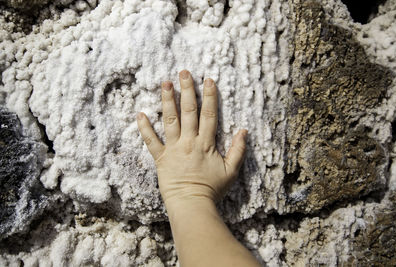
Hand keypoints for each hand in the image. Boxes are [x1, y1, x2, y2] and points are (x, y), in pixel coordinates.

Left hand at [137, 70, 246, 204]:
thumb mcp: (231, 171)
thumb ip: (238, 151)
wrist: (191, 204)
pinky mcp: (160, 158)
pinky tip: (140, 114)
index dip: (209, 96)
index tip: (208, 80)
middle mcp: (189, 142)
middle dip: (187, 90)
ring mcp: (173, 149)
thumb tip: (243, 131)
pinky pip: (151, 141)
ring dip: (167, 101)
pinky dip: (144, 128)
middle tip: (184, 72)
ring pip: (169, 120)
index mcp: (206, 143)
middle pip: (188, 111)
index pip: (209, 115)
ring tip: (164, 83)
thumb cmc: (212, 189)